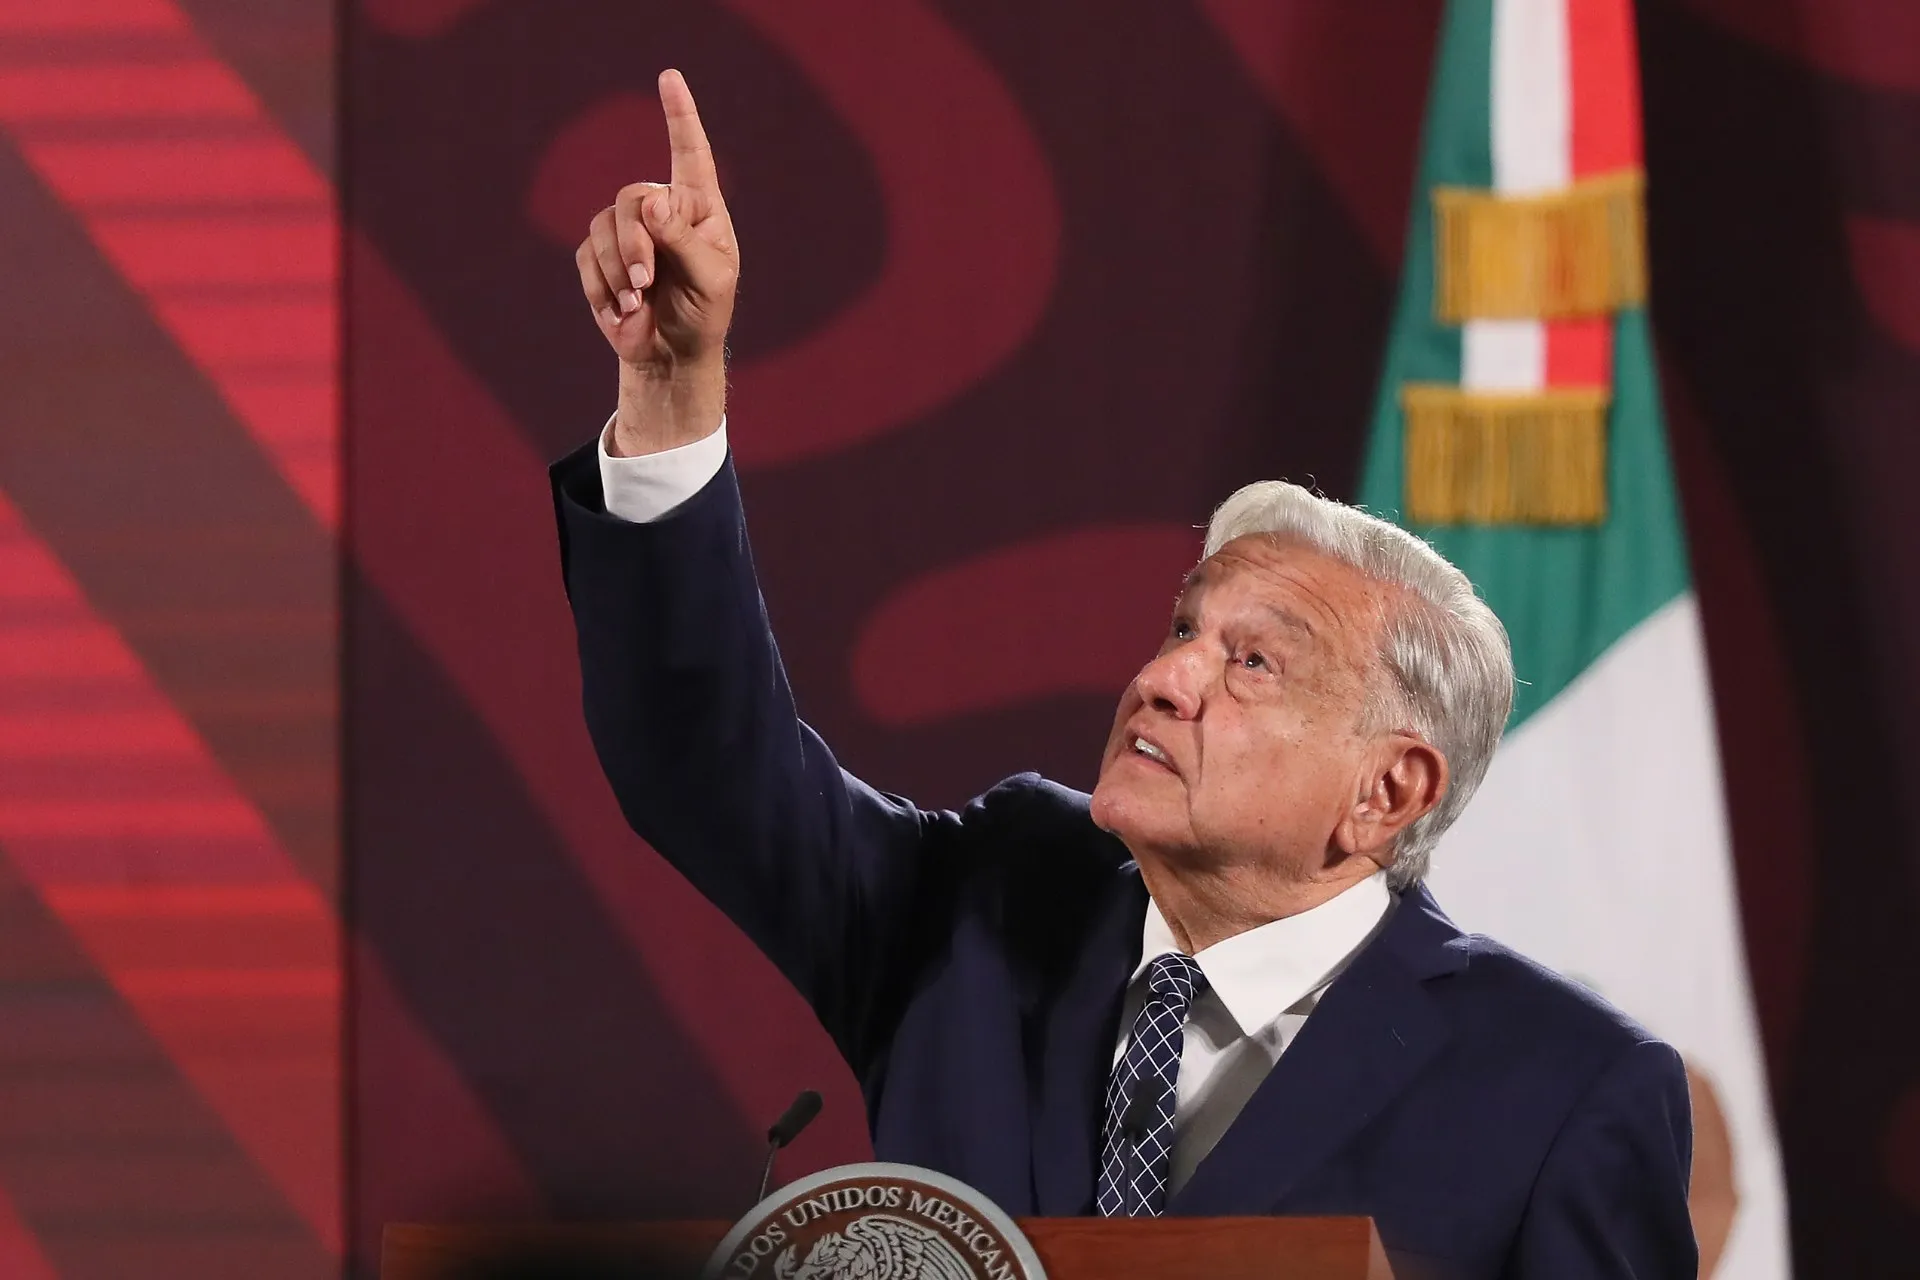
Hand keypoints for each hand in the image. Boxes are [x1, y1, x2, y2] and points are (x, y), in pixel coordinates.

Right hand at [576, 69, 737, 454]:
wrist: (671, 353)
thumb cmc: (703, 314)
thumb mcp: (708, 280)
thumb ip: (681, 239)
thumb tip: (650, 201)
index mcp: (699, 208)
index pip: (689, 154)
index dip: (680, 115)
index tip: (669, 77)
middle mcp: (661, 210)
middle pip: (632, 199)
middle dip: (635, 245)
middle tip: (647, 284)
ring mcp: (627, 231)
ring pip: (603, 226)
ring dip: (619, 272)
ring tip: (639, 304)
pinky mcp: (599, 257)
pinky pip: (587, 257)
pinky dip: (602, 288)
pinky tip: (623, 311)